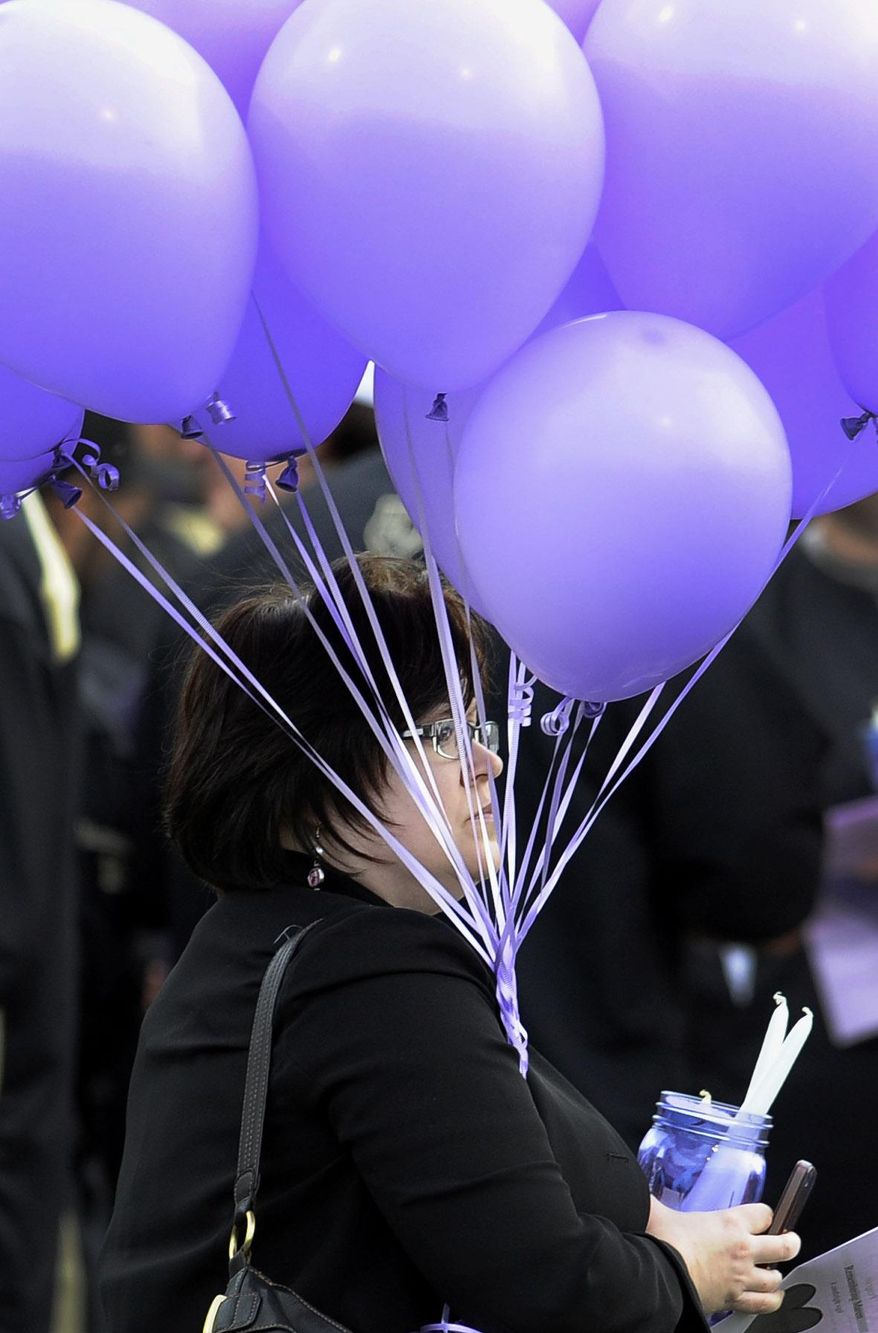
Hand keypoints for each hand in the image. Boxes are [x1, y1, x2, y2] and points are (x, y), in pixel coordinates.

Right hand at [647, 1196, 800, 1314]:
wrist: (660, 1274)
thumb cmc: (662, 1242)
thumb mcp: (660, 1213)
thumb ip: (657, 1204)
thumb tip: (643, 1199)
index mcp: (730, 1222)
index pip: (764, 1214)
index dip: (765, 1214)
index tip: (763, 1217)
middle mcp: (742, 1249)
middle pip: (784, 1246)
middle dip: (790, 1243)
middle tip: (789, 1241)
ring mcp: (741, 1277)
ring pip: (776, 1278)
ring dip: (777, 1275)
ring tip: (773, 1272)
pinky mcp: (735, 1300)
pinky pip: (763, 1304)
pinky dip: (770, 1300)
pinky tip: (769, 1297)